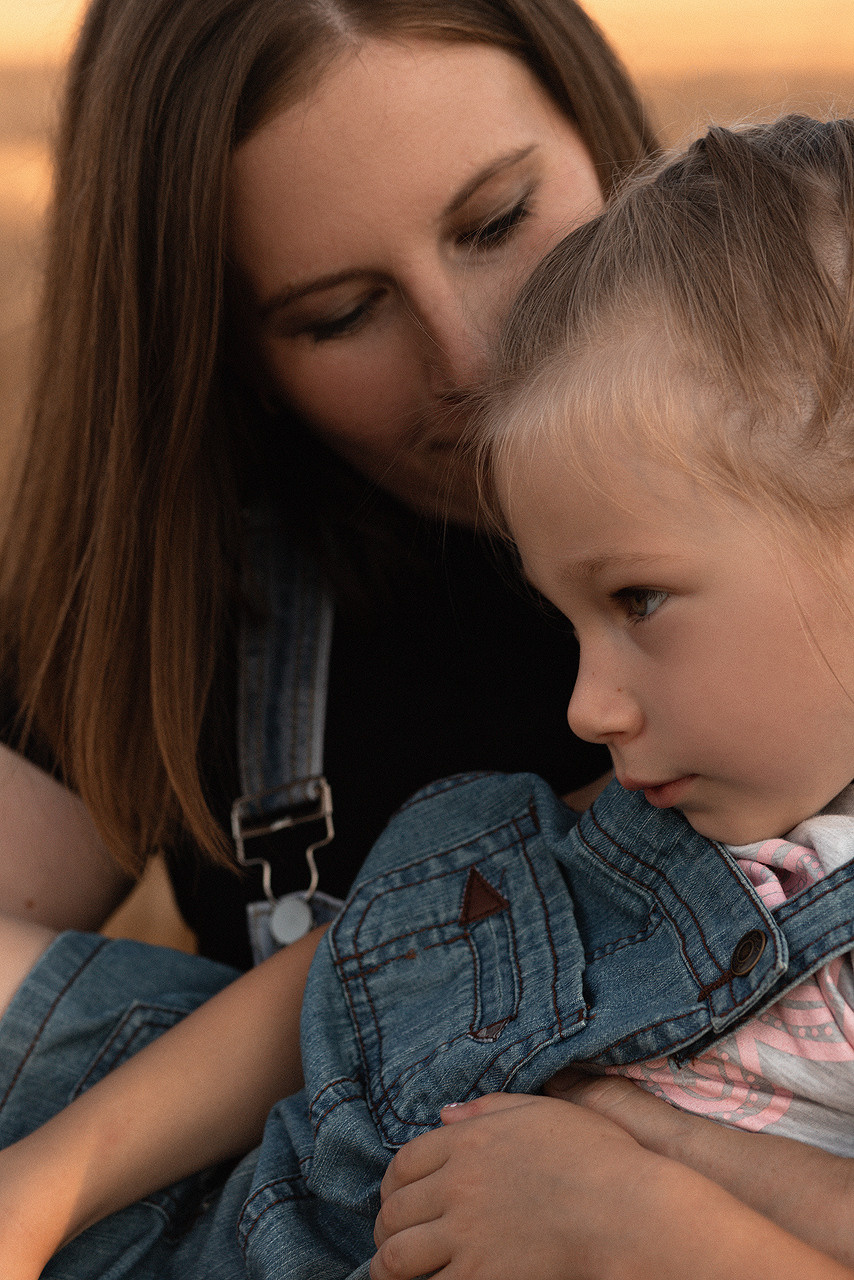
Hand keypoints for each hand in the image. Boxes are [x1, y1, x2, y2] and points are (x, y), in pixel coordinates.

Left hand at [371, 1089, 833, 1279]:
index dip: (392, 1185)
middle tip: (391, 1240)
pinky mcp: (481, 1275)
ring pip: (398, 1256)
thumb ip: (488, 1109)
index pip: (403, 1163)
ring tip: (394, 1272)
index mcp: (468, 1141)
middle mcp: (457, 1185)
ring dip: (389, 1264)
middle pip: (393, 1211)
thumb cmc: (594, 1155)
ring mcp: (466, 1233)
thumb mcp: (540, 1111)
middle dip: (385, 1228)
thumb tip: (446, 1114)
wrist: (623, 1207)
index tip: (396, 1199)